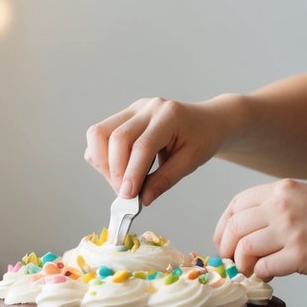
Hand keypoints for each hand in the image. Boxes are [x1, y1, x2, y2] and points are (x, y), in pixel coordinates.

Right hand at [85, 97, 227, 203]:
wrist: (206, 121)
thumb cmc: (202, 138)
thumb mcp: (191, 162)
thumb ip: (166, 179)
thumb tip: (143, 198)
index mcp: (169, 116)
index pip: (142, 146)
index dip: (132, 173)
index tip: (128, 196)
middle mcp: (147, 108)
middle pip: (116, 138)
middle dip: (115, 171)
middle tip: (125, 194)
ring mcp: (133, 109)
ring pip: (100, 133)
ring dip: (103, 163)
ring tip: (120, 182)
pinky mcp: (125, 116)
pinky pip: (101, 135)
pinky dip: (103, 156)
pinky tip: (119, 169)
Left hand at [214, 179, 306, 281]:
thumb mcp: (304, 198)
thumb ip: (274, 207)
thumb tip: (240, 230)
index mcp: (282, 190)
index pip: (237, 204)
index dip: (224, 226)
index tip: (224, 242)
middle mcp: (283, 206)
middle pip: (236, 227)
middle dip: (227, 248)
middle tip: (233, 261)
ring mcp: (292, 230)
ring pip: (245, 248)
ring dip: (242, 264)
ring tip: (252, 269)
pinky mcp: (300, 255)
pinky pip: (264, 267)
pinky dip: (260, 274)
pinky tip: (269, 274)